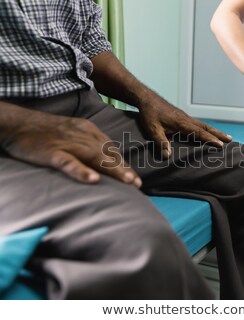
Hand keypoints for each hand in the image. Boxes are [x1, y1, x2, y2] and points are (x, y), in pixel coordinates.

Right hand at [2, 111, 141, 186]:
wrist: (16, 122)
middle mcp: (82, 136)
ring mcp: (67, 143)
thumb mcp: (71, 134)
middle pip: (107, 154)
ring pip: (94, 157)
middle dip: (124, 169)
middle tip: (137, 184)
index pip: (110, 150)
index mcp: (88, 131)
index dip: (123, 165)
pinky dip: (81, 171)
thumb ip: (87, 145)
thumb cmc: (45, 131)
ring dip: (113, 169)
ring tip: (127, 182)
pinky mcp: (51, 152)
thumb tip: (103, 161)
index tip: (135, 179)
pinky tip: (93, 180)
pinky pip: (68, 163)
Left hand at [139, 97, 231, 158]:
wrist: (146, 98)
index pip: (199, 132)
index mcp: (181, 122)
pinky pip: (198, 123)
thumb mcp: (153, 129)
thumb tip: (168, 156)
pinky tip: (207, 131)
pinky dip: (206, 128)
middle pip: (206, 127)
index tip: (220, 145)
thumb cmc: (149, 113)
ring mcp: (185, 117)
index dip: (210, 139)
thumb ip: (161, 142)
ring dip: (214, 131)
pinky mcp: (182, 116)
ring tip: (224, 136)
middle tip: (230, 140)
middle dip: (218, 134)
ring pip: (203, 124)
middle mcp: (186, 119)